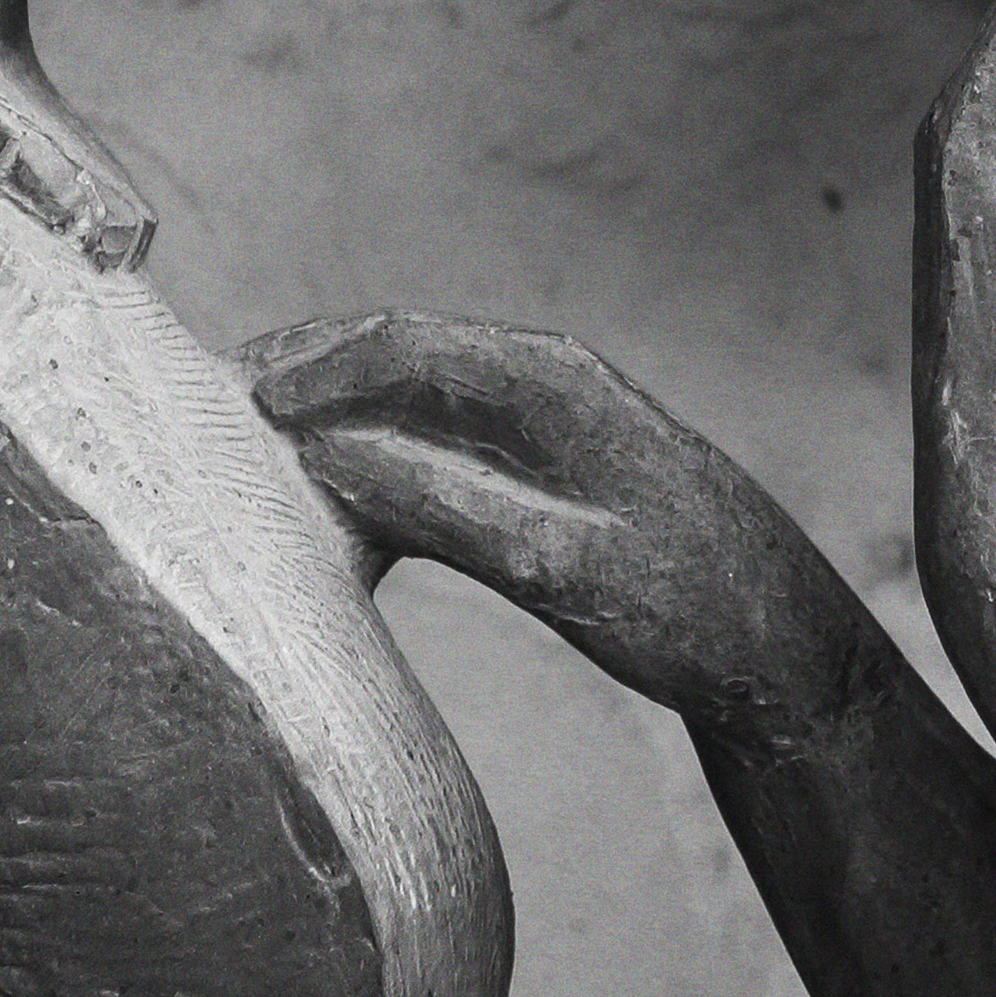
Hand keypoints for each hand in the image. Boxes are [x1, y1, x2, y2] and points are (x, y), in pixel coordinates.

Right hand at [251, 312, 877, 756]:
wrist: (783, 651)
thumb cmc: (693, 608)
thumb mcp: (562, 568)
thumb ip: (448, 507)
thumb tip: (331, 453)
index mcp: (554, 383)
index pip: (405, 345)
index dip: (313, 366)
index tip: (235, 398)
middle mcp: (545, 384)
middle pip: (398, 358)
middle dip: (306, 374)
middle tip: (212, 409)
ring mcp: (543, 426)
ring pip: (412, 399)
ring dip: (332, 414)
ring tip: (247, 446)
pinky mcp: (542, 472)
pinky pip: (438, 443)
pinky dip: (373, 454)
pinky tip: (326, 490)